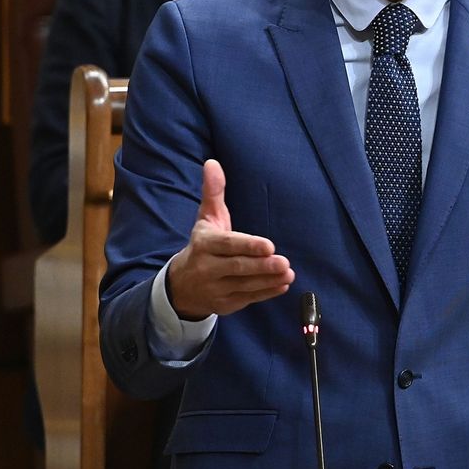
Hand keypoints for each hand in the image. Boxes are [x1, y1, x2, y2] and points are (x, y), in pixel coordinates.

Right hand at [166, 159, 294, 318]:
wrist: (181, 285)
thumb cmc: (202, 245)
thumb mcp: (206, 218)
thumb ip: (213, 192)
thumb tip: (212, 163)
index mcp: (204, 244)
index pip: (227, 245)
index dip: (248, 246)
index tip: (268, 245)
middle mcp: (207, 268)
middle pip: (237, 267)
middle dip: (262, 266)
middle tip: (284, 262)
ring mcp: (215, 289)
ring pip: (245, 285)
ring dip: (268, 280)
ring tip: (288, 273)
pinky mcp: (224, 304)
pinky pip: (247, 298)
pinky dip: (266, 293)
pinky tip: (282, 285)